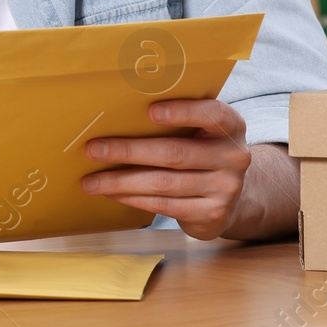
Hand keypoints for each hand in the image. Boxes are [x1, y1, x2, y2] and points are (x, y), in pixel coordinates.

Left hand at [79, 98, 252, 240]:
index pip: (212, 114)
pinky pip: (164, 205)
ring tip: (91, 181)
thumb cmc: (204, 151)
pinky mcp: (210, 214)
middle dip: (128, 151)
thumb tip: (118, 112)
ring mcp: (224, 188)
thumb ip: (179, 119)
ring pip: (163, 183)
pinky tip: (113, 193)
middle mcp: (233, 157)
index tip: (150, 111)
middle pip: (174, 153)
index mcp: (231, 126)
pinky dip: (133, 198)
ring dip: (121, 181)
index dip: (183, 112)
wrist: (234, 195)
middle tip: (93, 149)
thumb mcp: (203, 130)